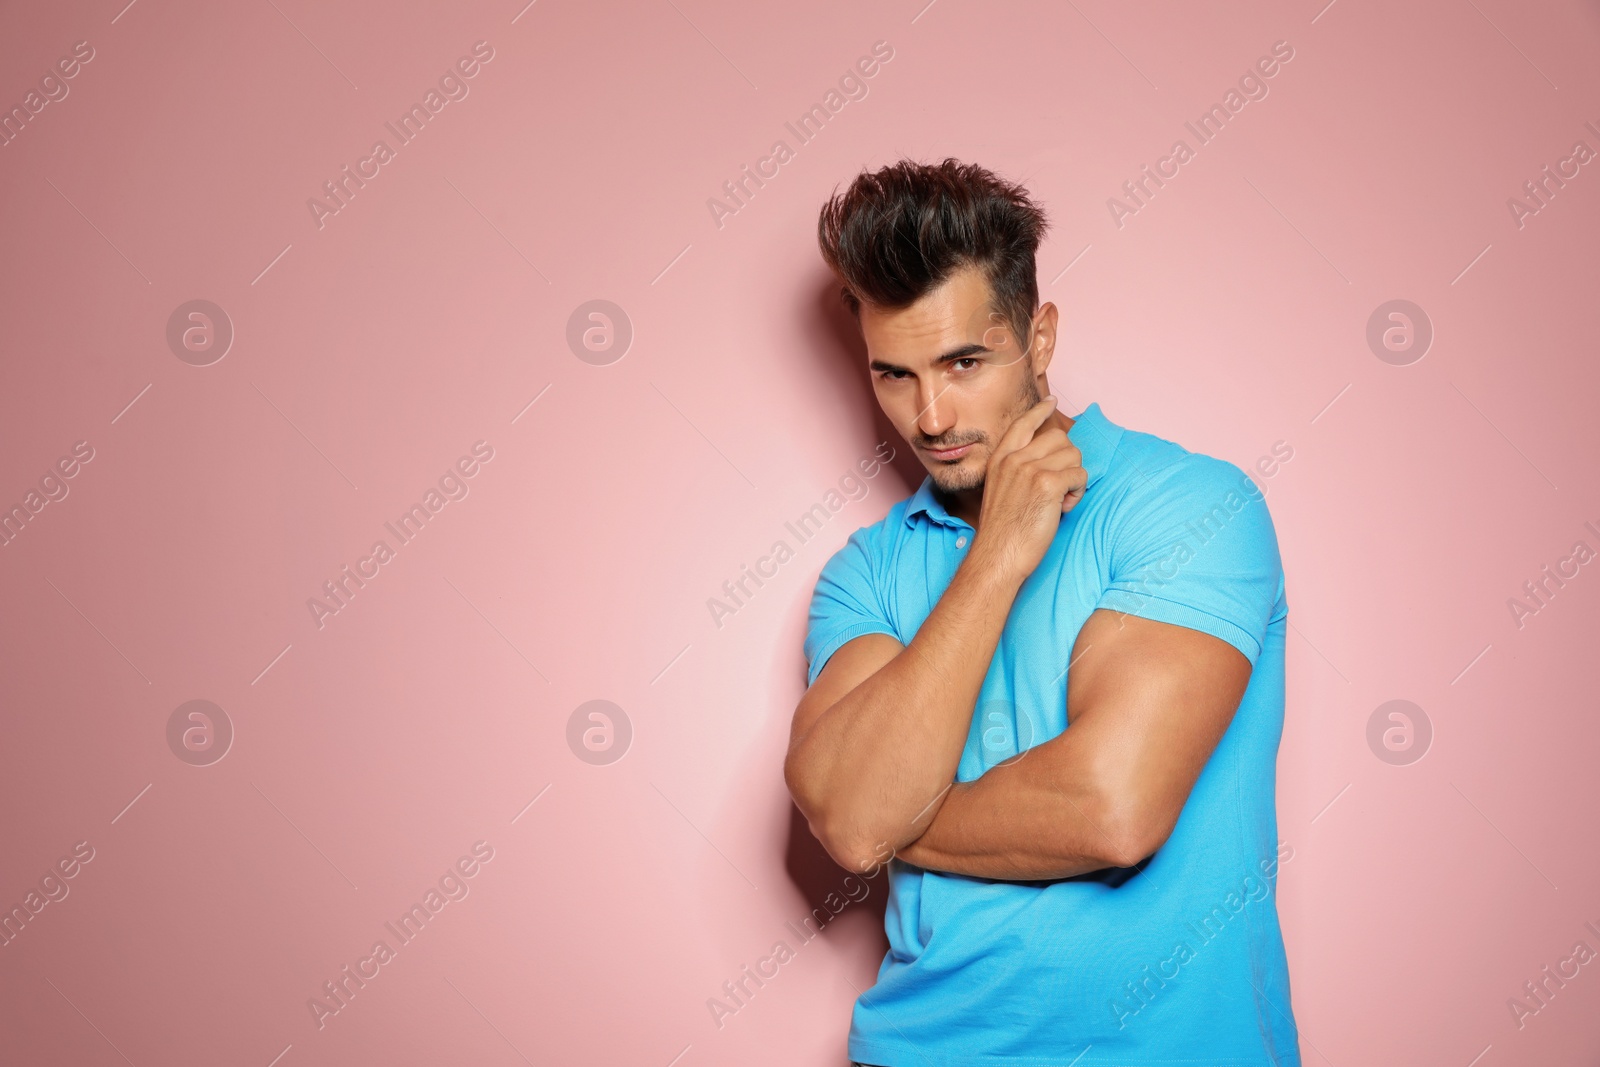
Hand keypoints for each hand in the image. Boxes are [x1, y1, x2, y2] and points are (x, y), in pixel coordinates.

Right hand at [970, 396, 1086, 580]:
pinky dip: (1077, 494)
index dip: (1040, 411)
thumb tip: (1051, 457)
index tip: (1051, 400)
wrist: (998, 556)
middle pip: (1060, 439)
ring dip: (1074, 480)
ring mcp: (1029, 469)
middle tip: (1059, 488)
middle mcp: (1014, 459)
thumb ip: (1018, 470)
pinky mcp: (1047, 484)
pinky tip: (1062, 509)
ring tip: (1058, 502)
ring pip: (1074, 456)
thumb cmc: (1003, 532)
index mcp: (1000, 460)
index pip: (1023, 424)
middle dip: (1068, 462)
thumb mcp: (1001, 491)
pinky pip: (1080, 476)